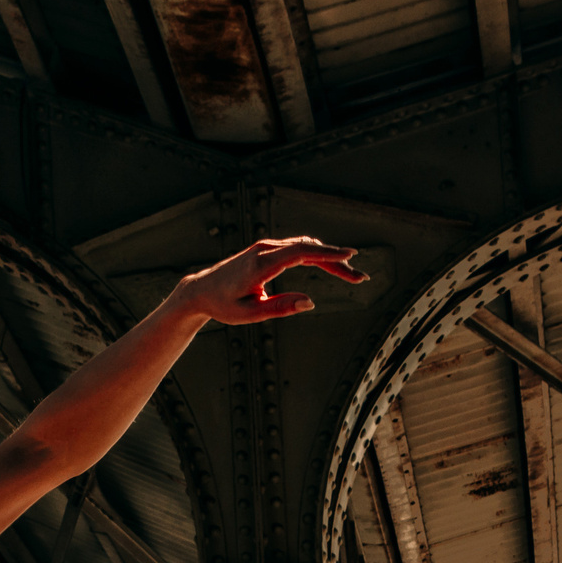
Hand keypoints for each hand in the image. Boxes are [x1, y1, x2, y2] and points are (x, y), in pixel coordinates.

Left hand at [174, 236, 366, 325]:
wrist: (201, 290)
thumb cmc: (223, 304)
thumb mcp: (249, 314)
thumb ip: (280, 308)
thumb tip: (310, 302)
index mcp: (260, 265)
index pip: (300, 252)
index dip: (327, 253)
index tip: (349, 255)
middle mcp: (264, 250)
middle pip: (308, 249)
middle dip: (336, 261)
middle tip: (359, 277)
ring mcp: (266, 247)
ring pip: (305, 247)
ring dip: (329, 259)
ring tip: (350, 275)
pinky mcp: (267, 250)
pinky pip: (297, 249)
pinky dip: (316, 255)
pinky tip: (331, 264)